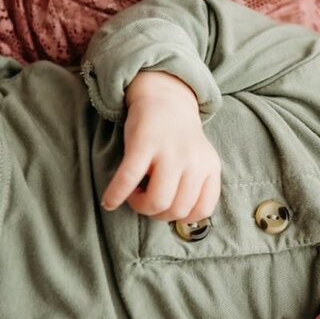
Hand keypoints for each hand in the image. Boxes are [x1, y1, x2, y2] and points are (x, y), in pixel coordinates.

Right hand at [101, 71, 220, 221]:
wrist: (165, 98)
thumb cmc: (178, 140)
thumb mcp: (198, 162)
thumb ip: (195, 187)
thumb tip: (177, 221)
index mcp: (210, 167)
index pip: (202, 210)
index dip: (180, 216)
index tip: (167, 207)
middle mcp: (194, 161)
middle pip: (177, 210)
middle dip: (157, 214)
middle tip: (146, 200)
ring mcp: (170, 152)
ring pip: (158, 202)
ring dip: (140, 206)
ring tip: (133, 195)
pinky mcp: (144, 144)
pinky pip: (129, 179)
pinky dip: (116, 195)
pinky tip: (109, 201)